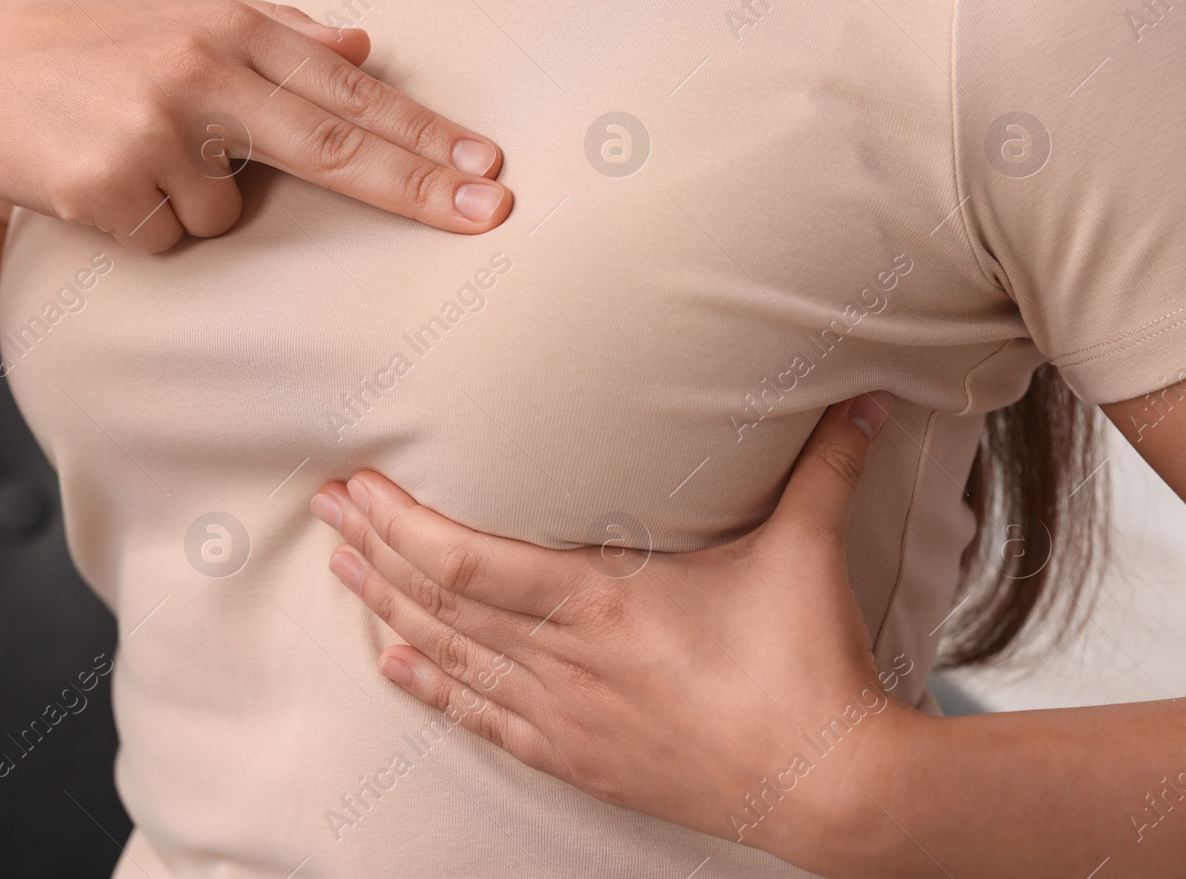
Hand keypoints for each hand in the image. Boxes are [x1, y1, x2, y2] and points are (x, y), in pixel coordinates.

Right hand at [0, 0, 510, 251]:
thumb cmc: (82, 44)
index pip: (346, 93)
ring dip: (197, 202)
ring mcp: (154, 130)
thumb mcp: (174, 8)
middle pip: (333, 145)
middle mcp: (199, 71)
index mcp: (226, 26)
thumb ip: (272, 25)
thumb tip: (363, 46)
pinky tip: (100, 179)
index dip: (421, 133)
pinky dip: (148, 224)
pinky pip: (171, 238)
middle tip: (491, 212)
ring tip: (133, 154)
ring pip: (230, 213)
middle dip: (419, 185)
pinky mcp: (111, 186)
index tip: (486, 164)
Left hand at [309, 394, 910, 867]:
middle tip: (324, 512)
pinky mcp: (580, 757)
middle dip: (376, 554)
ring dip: (389, 613)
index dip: (403, 525)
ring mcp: (566, 715)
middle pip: (441, 603)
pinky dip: (434, 691)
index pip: (467, 561)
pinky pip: (485, 721)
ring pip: (451, 658)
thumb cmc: (807, 668)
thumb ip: (824, 467)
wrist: (827, 788)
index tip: (360, 488)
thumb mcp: (804, 554)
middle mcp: (565, 661)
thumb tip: (861, 398)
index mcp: (602, 605)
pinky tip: (394, 671)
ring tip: (341, 575)